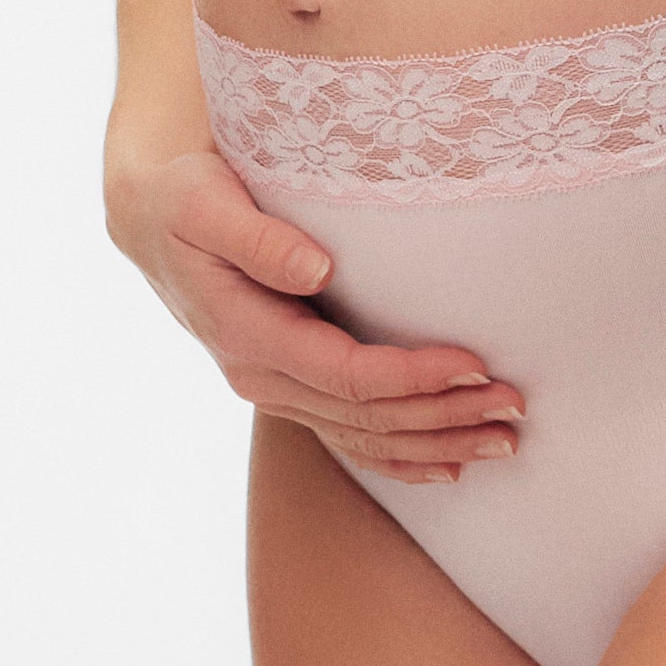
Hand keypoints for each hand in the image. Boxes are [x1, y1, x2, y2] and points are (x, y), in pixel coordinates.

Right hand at [107, 144, 524, 490]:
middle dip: (444, 415)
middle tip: (514, 406)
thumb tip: (315, 266)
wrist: (150, 220)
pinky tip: (450, 467)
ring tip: (505, 440)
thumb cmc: (183, 197)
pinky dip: (400, 459)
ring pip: (364, 436)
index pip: (345, 374)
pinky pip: (348, 440)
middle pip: (366, 415)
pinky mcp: (289, 389)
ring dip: (437, 443)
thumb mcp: (202, 203)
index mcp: (246, 334)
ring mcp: (275, 390)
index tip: (473, 363)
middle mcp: (260, 375)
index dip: (412, 376)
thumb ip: (255, 236)